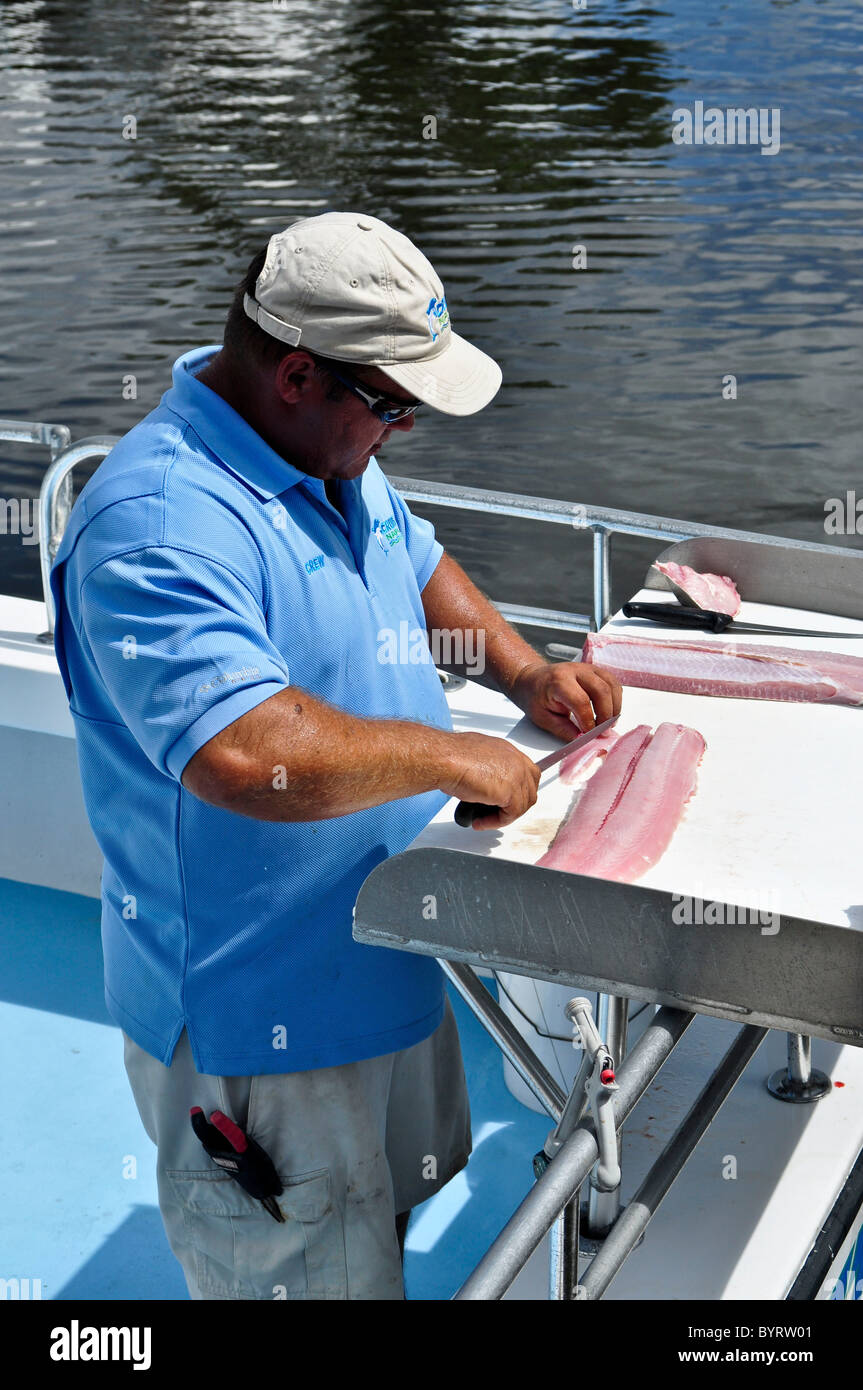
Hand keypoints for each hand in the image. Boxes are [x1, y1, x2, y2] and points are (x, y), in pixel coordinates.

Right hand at [440, 731, 541, 831]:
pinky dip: (495, 822)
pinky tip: (480, 821)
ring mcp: (516, 775)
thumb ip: (487, 770)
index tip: (506, 802)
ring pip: (521, 805)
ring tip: (483, 819)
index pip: (527, 773)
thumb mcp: (474, 759)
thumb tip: (484, 784)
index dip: (518, 791)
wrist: (444, 759)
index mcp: (508, 751)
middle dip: (514, 806)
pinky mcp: (511, 791)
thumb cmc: (450, 756)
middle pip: (530, 790)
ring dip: (502, 817)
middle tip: (497, 814)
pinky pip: (510, 815)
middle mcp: (515, 761)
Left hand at [507, 660, 622, 741]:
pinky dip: (616, 699)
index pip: (581, 701)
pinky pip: (613, 683)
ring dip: (614, 707)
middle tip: (603, 732)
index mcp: (558, 681)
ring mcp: (588, 668)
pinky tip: (609, 712)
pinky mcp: (595, 671)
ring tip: (608, 724)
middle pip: (601, 690)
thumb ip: (563, 729)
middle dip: (606, 714)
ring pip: (611, 685)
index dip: (589, 720)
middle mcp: (575, 671)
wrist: (532, 679)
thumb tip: (581, 739)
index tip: (589, 735)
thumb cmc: (535, 698)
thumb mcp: (543, 718)